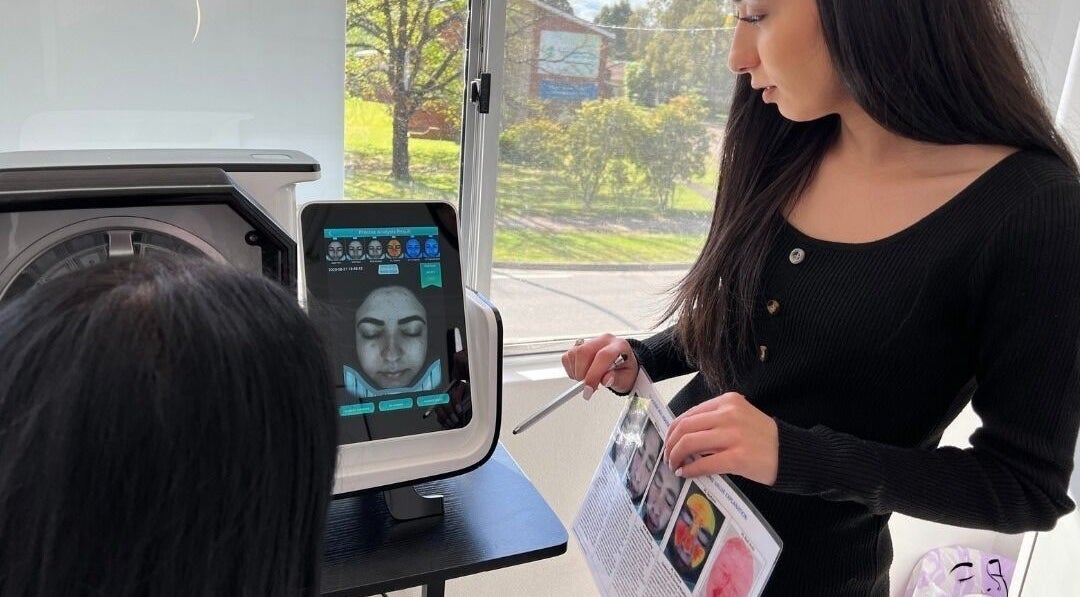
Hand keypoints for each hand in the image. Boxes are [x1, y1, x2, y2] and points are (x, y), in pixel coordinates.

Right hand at [561, 333, 638, 399]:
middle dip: (582, 374)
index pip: (603, 356)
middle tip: (587, 387)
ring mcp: (590, 341)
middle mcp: (604, 340)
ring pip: (574, 354)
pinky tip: (582, 373)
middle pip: (584, 352)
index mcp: (619, 346)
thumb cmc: (624, 371)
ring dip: (577, 372)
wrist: (622, 365)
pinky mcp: (578, 346)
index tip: (589, 389)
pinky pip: (567, 357)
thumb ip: (616, 379)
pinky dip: (571, 369)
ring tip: (588, 379)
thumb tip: (605, 380)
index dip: (594, 374)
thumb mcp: (625, 379)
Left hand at [664, 392, 778, 485]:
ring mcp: (733, 435)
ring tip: (674, 465)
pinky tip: (686, 473)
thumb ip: (714, 420)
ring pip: (690, 443)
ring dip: (676, 456)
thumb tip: (683, 435)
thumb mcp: (740, 417)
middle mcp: (729, 414)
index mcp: (728, 402)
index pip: (688, 414)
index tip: (669, 442)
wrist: (791, 454)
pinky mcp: (738, 457)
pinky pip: (703, 463)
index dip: (673, 430)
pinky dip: (690, 469)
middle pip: (685, 427)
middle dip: (670, 444)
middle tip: (668, 457)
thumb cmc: (763, 437)